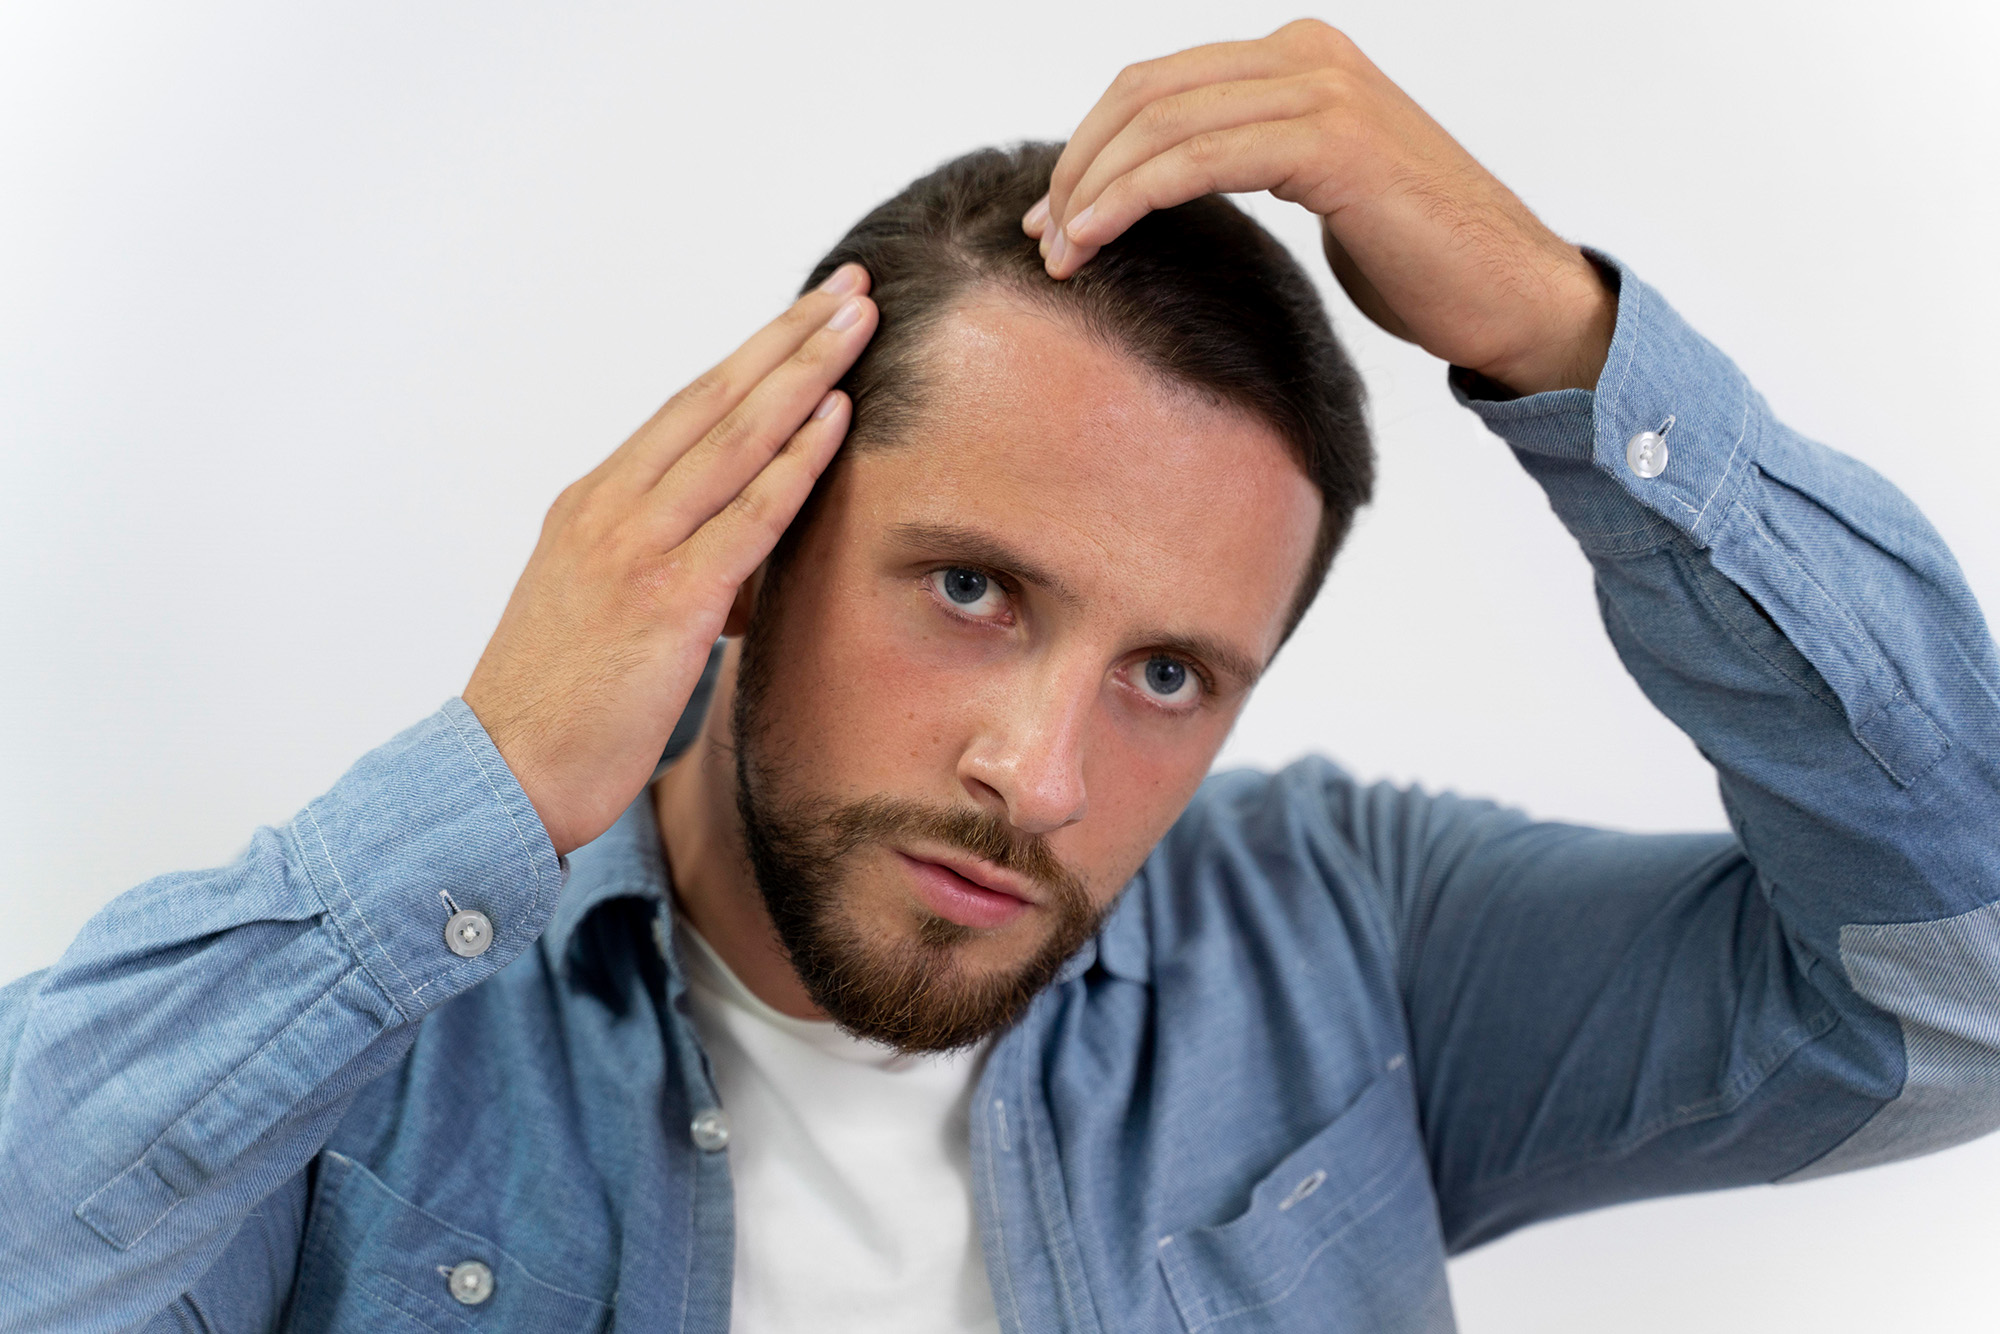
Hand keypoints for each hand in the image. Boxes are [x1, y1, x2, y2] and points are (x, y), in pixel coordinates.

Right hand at [462, 265, 876, 854]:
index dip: (751, 357)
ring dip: (803, 371)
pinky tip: (837, 416)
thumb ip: (669, 571)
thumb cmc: (554, 709)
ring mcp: (636, 549)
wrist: (498, 776)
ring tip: (857, 319)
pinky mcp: (667, 601)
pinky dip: (795, 460)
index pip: (686, 411)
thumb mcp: (608, 615)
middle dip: (788, 335)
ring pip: (735, 437)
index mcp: (592, 506)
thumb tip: (743, 565)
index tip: (804, 315)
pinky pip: (746, 516)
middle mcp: (610, 508)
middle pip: (715, 399)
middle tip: (849, 284)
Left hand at [1023, 20, 1614, 395]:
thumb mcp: (1318, 187)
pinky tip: (1097, 239)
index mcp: (1301, 57)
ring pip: (1160, 123)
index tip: (1052, 212)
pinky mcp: (1331, 142)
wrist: (1509, 293)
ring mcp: (1323, 91)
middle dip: (1079, 167)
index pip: (1158, 83)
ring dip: (1092, 191)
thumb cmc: (1418, 260)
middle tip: (1041, 237)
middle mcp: (1309, 55)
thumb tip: (1168, 176)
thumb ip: (1253, 156)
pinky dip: (1131, 198)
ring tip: (1059, 254)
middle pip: (1144, 94)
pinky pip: (1196, 159)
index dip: (1091, 144)